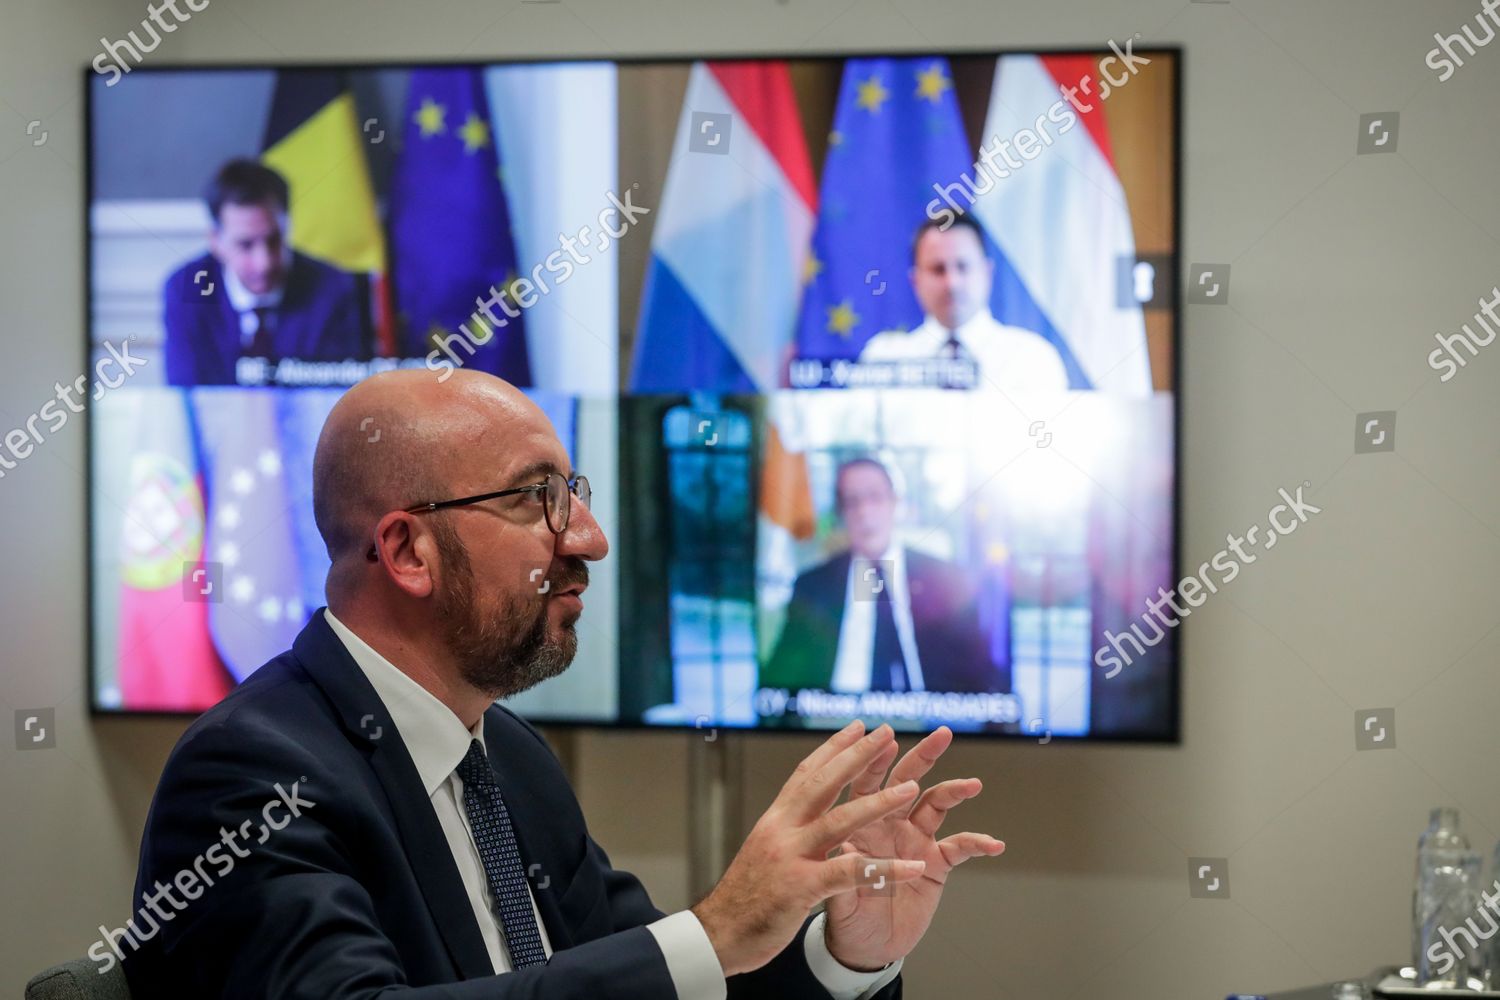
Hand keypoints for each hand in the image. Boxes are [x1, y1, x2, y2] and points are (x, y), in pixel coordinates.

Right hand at [691, 721, 928, 977]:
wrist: (716, 935)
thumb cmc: (743, 898)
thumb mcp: (763, 851)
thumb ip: (785, 830)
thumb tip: (802, 813)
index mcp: (775, 820)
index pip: (806, 773)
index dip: (834, 748)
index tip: (857, 727)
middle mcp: (781, 829)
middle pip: (824, 783)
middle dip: (858, 756)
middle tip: (886, 733)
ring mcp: (790, 856)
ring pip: (840, 820)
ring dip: (878, 803)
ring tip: (911, 787)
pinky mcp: (801, 888)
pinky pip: (850, 873)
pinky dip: (885, 870)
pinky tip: (915, 867)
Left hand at [823, 725, 1004, 971]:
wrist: (865, 948)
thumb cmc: (845, 916)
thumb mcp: (837, 896)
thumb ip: (845, 870)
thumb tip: (846, 843)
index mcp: (861, 824)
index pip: (867, 783)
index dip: (875, 761)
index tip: (888, 739)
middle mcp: (889, 824)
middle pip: (907, 780)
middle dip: (924, 756)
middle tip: (942, 733)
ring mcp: (915, 841)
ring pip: (936, 805)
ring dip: (954, 791)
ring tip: (972, 784)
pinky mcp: (936, 864)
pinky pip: (959, 847)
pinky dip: (977, 843)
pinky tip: (993, 844)